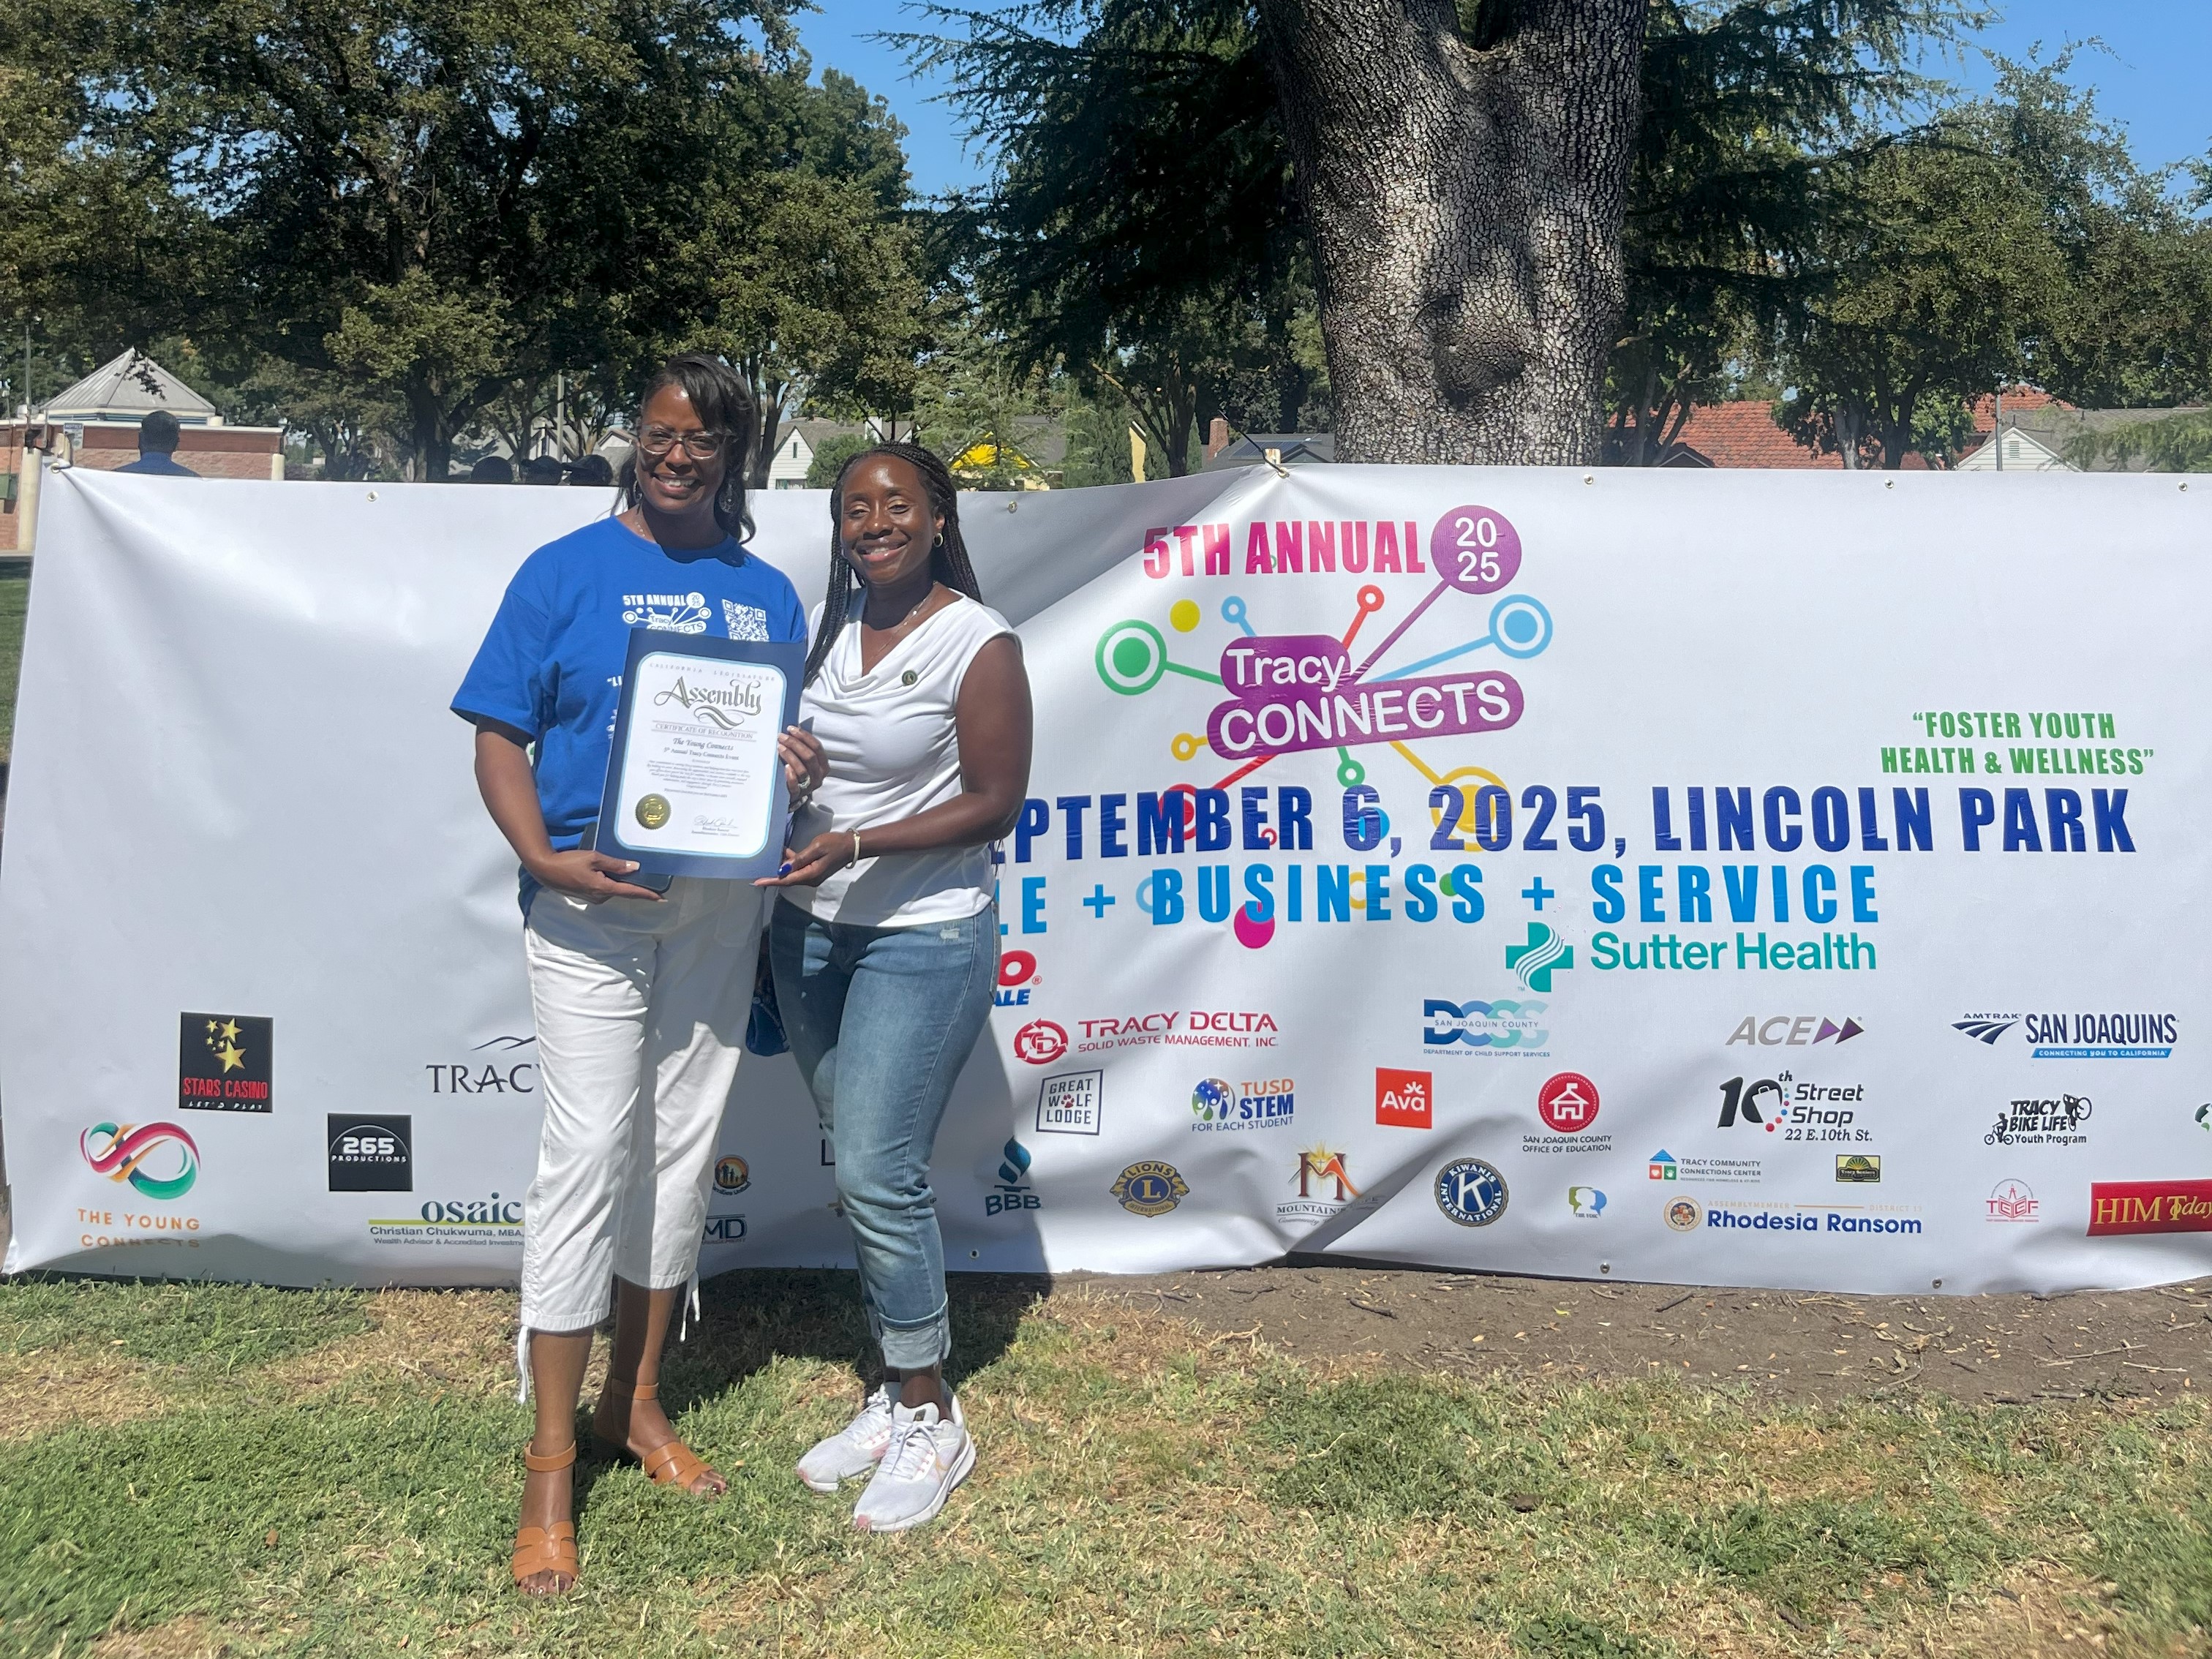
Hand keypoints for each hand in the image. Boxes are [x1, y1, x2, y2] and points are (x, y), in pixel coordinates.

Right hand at [529, 848, 663, 901]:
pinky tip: (603, 871)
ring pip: (612, 888)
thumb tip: (635, 867)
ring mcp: (593, 898)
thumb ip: (615, 864)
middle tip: (644, 874)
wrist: (545, 870)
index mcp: (604, 888)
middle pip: (622, 890)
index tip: (662, 899)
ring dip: (617, 881)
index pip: (631, 892)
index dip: (648, 895)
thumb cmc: (569, 862)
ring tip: (619, 868)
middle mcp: (601, 897)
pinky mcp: (586, 895)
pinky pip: (603, 888)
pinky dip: (607, 881)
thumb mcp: (594, 858)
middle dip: (632, 883)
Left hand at [754, 829, 857, 887]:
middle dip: (772, 875)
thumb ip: (799, 858)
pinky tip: (784, 854)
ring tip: (768, 858)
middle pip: (787, 879)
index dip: (771, 881)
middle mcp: (810, 879)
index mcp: (810, 875)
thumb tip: (783, 868)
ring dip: (782, 868)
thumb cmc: (834, 844)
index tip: (757, 882)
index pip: (786, 880)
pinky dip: (791, 864)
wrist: (851, 846)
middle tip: (757, 870)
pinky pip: (798, 870)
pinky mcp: (814, 871)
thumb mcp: (816, 848)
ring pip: (792, 874)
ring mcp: (812, 876)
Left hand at [778, 725, 826, 800]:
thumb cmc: (798, 772)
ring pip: (802, 769)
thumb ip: (802, 747)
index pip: (817, 748)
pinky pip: (795, 786)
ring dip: (790, 756)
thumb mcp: (804, 760)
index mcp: (823, 765)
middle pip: (810, 757)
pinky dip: (790, 776)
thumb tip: (794, 729)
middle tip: (782, 736)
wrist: (793, 794)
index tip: (791, 729)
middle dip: (794, 744)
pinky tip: (784, 767)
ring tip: (779, 747)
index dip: (804, 736)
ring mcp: (808, 786)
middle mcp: (818, 776)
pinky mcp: (797, 795)